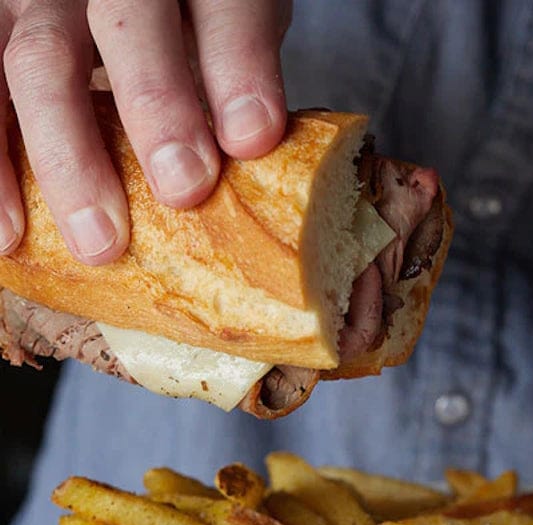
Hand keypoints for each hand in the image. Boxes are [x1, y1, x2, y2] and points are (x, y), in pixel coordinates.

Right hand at [0, 0, 290, 264]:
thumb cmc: (190, 23)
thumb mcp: (230, 27)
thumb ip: (237, 74)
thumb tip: (257, 165)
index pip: (223, 5)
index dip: (237, 66)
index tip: (252, 137)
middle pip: (125, 23)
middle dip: (156, 106)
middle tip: (183, 187)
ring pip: (38, 62)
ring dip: (67, 158)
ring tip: (98, 241)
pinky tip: (10, 230)